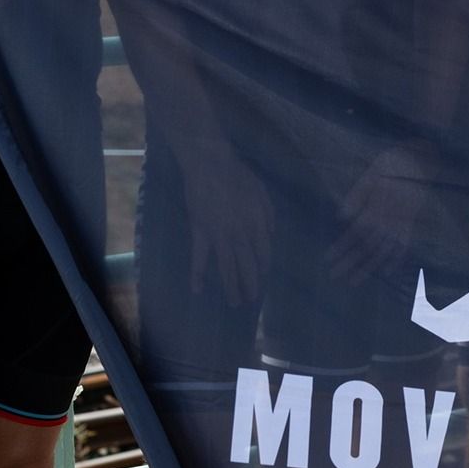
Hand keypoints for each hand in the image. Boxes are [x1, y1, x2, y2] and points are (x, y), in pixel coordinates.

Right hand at [183, 158, 272, 306]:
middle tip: (252, 300)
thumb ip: (268, 214)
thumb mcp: (262, 191)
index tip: (263, 274)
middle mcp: (241, 234)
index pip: (263, 252)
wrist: (210, 164)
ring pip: (227, 267)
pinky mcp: (200, 232)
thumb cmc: (238, 174)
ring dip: (231, 286)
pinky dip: (197, 274)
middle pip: (247, 265)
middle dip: (251, 284)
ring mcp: (219, 236)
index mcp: (257, 223)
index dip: (263, 265)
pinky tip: (197, 290)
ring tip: (235, 303)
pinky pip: (199, 257)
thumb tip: (270, 233)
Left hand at [329, 148, 428, 285]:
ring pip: (384, 249)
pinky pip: (404, 244)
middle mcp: (390, 217)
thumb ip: (357, 195)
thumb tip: (342, 216)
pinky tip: (387, 271)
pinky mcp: (412, 221)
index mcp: (377, 205)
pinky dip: (396, 259)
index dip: (342, 247)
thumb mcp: (371, 173)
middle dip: (351, 262)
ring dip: (368, 266)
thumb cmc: (392, 163)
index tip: (328, 260)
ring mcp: (402, 221)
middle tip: (335, 276)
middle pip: (368, 245)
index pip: (355, 233)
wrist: (420, 159)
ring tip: (354, 280)